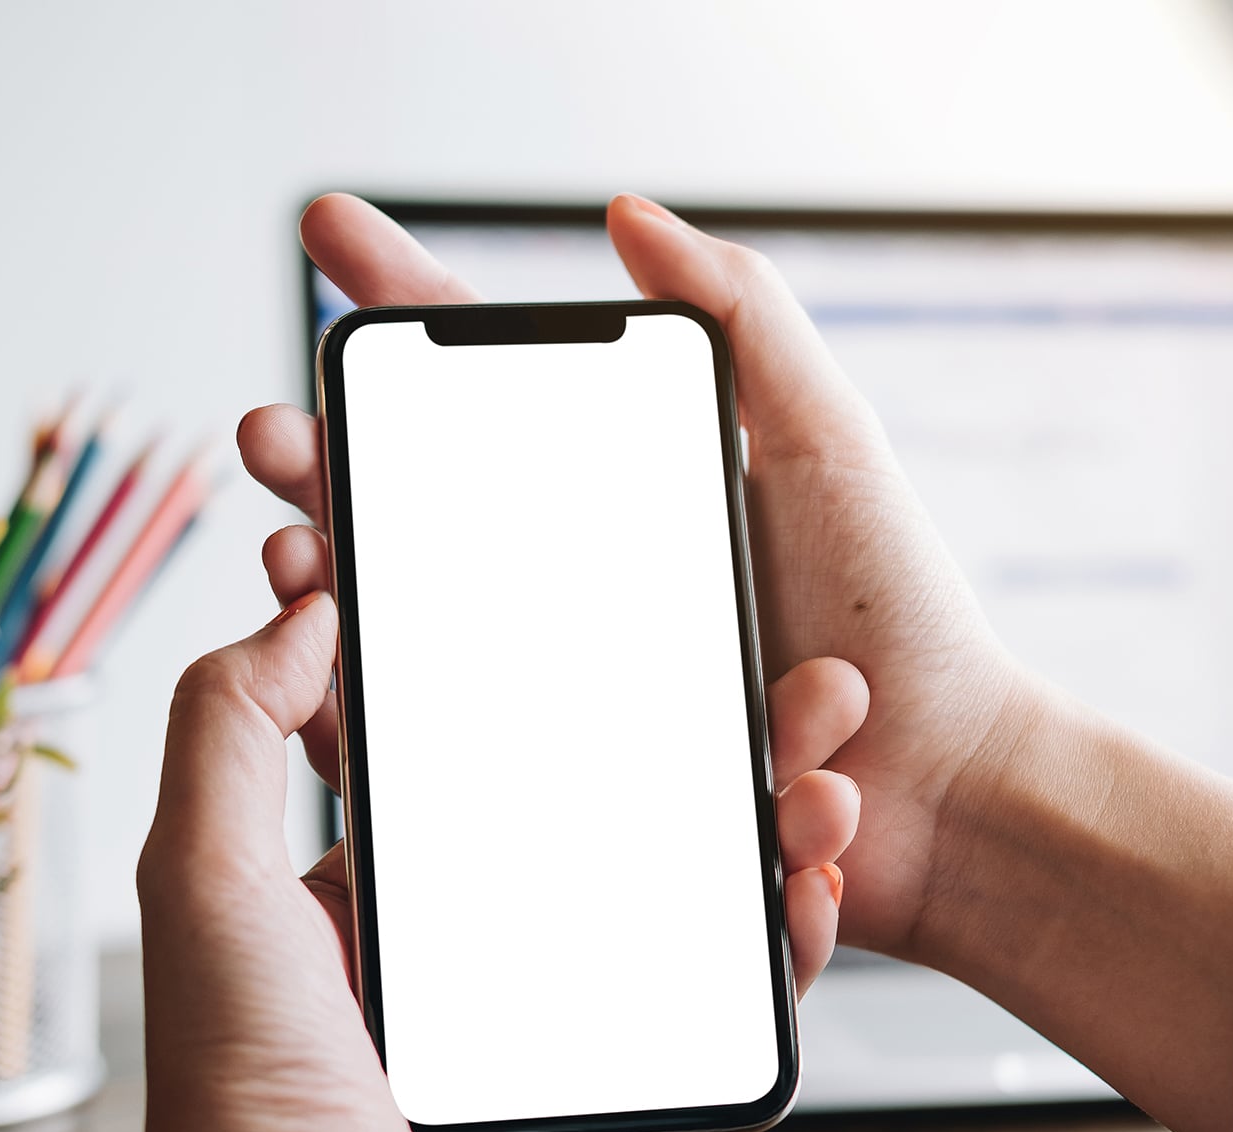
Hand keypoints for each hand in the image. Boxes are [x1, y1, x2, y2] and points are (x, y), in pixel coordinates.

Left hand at [133, 592, 866, 1131]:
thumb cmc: (242, 1083)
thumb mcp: (203, 875)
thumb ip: (229, 723)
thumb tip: (300, 606)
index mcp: (392, 904)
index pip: (510, 773)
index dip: (586, 700)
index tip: (654, 636)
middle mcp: (484, 966)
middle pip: (626, 828)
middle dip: (718, 755)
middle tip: (788, 693)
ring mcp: (561, 1037)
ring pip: (693, 910)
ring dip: (770, 835)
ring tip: (821, 778)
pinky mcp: (623, 1111)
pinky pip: (725, 1018)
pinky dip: (783, 951)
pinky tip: (810, 884)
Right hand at [239, 197, 1232, 1131]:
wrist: (957, 793)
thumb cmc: (899, 615)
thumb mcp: (822, 445)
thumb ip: (744, 320)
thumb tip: (626, 216)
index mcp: (622, 521)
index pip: (479, 437)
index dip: (391, 387)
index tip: (309, 336)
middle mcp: (587, 614)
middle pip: (426, 561)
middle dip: (328, 525)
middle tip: (274, 511)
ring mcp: (585, 716)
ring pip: (433, 689)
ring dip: (357, 658)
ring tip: (318, 616)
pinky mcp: (597, 814)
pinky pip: (513, 803)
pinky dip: (515, 774)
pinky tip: (544, 745)